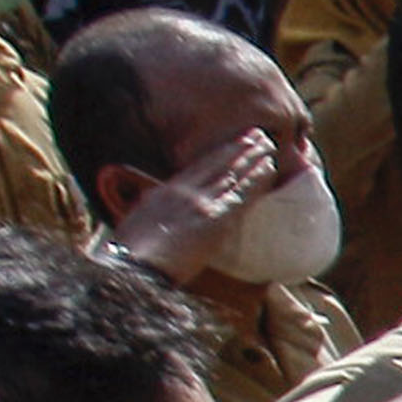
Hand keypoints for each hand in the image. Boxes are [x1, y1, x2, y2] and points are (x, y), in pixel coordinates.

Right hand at [110, 127, 282, 281]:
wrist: (134, 267)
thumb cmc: (132, 253)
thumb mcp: (137, 220)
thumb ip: (150, 206)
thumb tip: (151, 199)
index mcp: (166, 192)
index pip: (198, 167)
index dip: (219, 154)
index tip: (233, 143)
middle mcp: (186, 192)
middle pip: (218, 165)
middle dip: (239, 148)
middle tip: (257, 134)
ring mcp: (202, 204)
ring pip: (233, 176)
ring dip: (253, 159)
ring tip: (269, 145)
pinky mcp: (215, 221)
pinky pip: (242, 196)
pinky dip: (257, 180)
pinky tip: (269, 168)